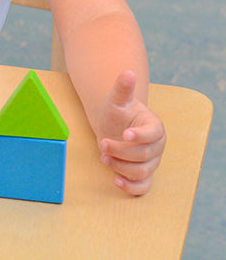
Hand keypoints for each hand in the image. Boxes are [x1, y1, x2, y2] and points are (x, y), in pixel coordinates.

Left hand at [97, 70, 165, 195]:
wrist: (113, 126)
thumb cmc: (117, 112)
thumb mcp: (116, 99)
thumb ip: (122, 88)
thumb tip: (127, 72)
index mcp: (154, 126)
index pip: (154, 134)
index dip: (141, 136)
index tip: (125, 134)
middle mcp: (156, 146)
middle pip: (145, 155)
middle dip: (122, 151)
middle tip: (102, 143)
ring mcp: (151, 161)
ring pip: (142, 171)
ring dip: (121, 167)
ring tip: (103, 157)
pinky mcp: (142, 175)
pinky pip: (143, 187)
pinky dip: (131, 187)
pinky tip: (116, 180)